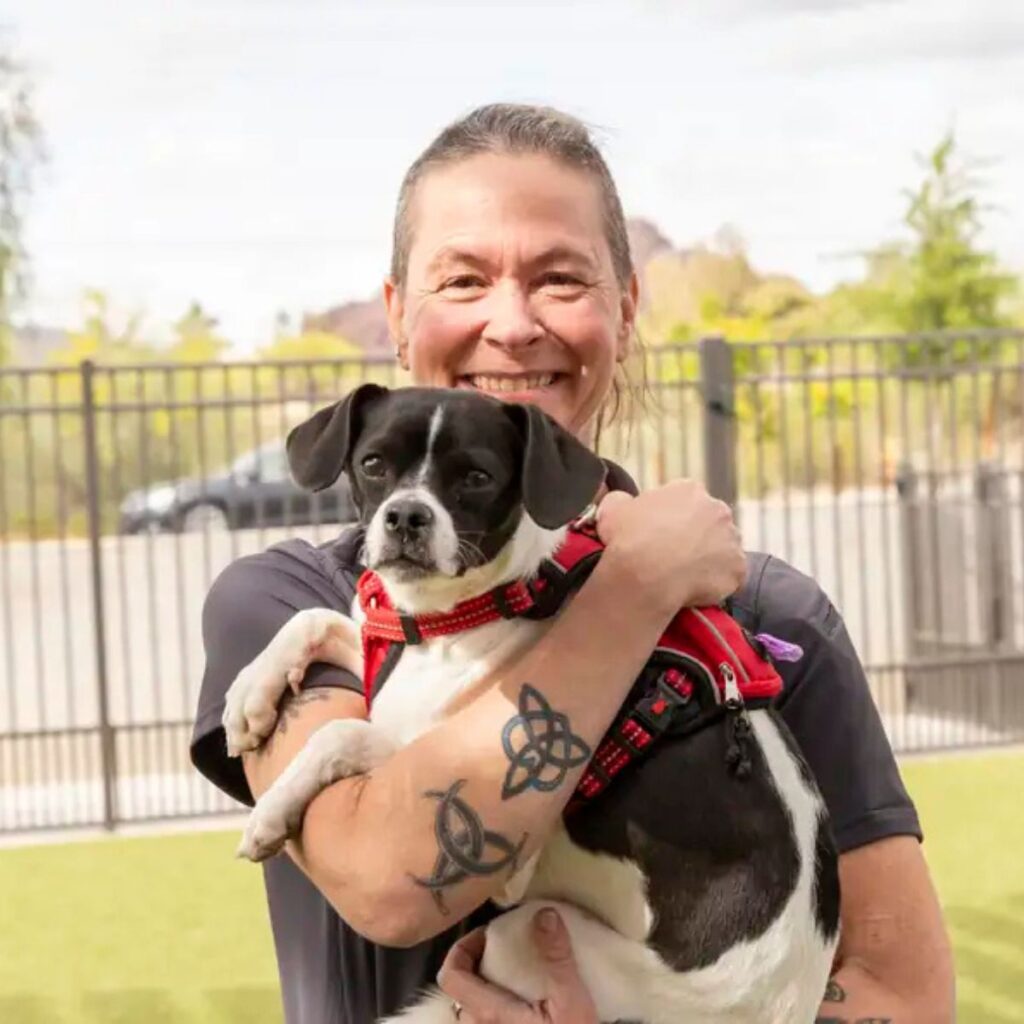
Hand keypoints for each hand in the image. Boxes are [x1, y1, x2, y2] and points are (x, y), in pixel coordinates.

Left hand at [437, 909, 598, 1023]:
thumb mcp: (572, 1002)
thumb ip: (556, 957)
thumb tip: (544, 914)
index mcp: (490, 1016)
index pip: (451, 976)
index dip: (461, 948)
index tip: (488, 935)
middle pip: (461, 992)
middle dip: (477, 966)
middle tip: (504, 951)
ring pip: (473, 1011)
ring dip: (487, 988)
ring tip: (515, 975)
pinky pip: (487, 1023)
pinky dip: (496, 1007)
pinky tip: (524, 1001)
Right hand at [596, 479, 745, 611]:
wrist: (646, 573)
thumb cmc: (628, 538)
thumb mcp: (612, 508)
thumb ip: (621, 500)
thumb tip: (623, 503)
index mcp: (689, 490)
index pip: (685, 501)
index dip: (672, 519)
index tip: (659, 534)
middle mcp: (717, 509)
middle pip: (710, 522)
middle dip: (696, 536)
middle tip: (673, 556)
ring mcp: (732, 539)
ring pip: (723, 549)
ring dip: (709, 559)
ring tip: (685, 576)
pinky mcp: (738, 569)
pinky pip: (729, 577)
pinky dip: (716, 584)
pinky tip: (696, 590)